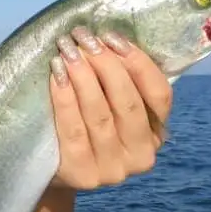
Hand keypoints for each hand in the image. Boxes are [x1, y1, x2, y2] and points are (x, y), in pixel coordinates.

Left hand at [48, 26, 171, 189]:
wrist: (51, 170)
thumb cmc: (83, 124)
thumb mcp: (109, 105)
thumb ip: (118, 81)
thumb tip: (108, 38)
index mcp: (156, 133)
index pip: (159, 95)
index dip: (138, 63)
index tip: (112, 36)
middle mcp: (141, 156)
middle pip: (128, 102)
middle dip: (105, 64)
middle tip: (83, 37)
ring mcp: (113, 170)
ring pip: (100, 114)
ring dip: (83, 75)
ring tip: (67, 50)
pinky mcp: (83, 175)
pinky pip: (73, 129)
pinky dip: (65, 97)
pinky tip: (56, 74)